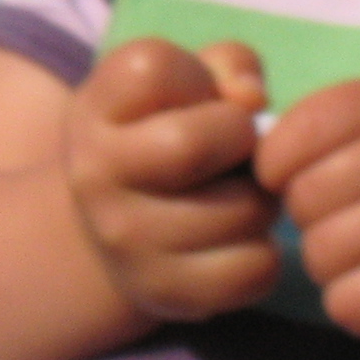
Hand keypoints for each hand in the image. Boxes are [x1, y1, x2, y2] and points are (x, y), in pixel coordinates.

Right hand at [65, 37, 278, 320]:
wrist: (111, 231)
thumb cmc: (166, 135)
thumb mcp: (184, 84)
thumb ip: (230, 66)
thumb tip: (253, 102)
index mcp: (96, 107)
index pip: (154, 69)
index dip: (200, 78)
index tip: (201, 102)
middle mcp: (95, 172)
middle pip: (195, 144)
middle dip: (242, 142)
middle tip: (238, 154)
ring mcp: (124, 239)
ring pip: (242, 210)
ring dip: (262, 201)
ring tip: (236, 197)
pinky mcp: (163, 292)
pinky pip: (256, 268)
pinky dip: (264, 253)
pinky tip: (236, 241)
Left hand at [256, 74, 359, 339]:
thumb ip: (335, 124)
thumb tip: (244, 159)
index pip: (294, 130)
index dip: (279, 165)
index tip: (302, 181)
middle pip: (301, 196)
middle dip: (313, 218)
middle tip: (357, 222)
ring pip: (318, 253)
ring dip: (334, 265)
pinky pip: (347, 302)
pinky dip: (357, 305)